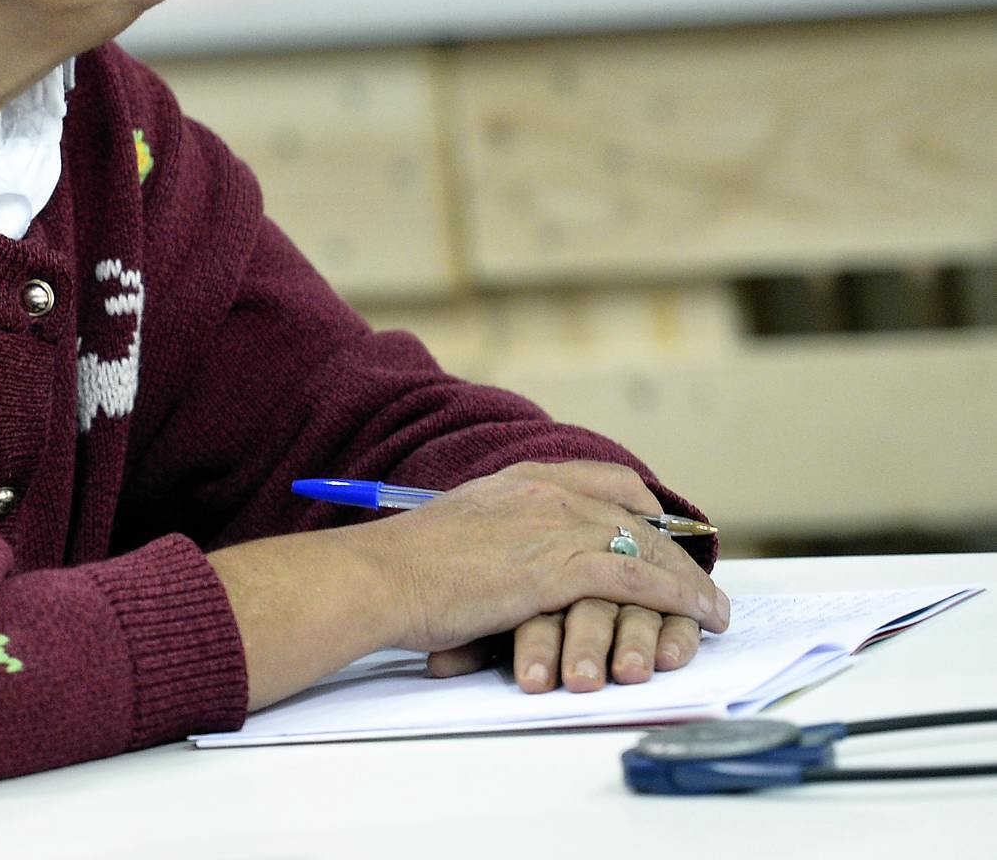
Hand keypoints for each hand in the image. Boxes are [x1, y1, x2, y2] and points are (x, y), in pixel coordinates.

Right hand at [358, 460, 726, 681]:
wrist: (380, 578)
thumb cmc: (401, 568)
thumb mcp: (455, 533)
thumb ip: (492, 534)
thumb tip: (501, 559)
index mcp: (517, 480)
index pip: (601, 478)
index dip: (639, 505)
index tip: (657, 526)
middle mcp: (544, 493)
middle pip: (634, 513)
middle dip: (674, 546)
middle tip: (698, 574)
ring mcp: (555, 527)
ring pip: (647, 546)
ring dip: (689, 581)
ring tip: (714, 608)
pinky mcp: (561, 568)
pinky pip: (640, 578)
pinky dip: (681, 596)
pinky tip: (703, 616)